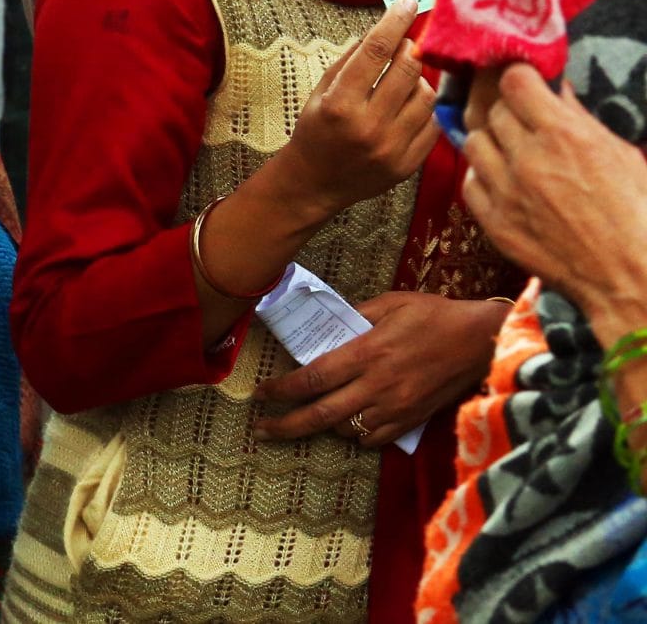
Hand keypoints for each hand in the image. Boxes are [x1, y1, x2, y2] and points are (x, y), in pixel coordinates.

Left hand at [253, 290, 505, 446]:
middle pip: (321, 415)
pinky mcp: (414, 420)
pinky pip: (374, 438)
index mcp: (366, 354)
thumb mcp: (390, 303)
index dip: (281, 390)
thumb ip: (355, 315)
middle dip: (285, 426)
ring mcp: (396, 408)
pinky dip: (356, 435)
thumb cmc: (435, 315)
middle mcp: (377, 386)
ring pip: (346, 430)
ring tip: (305, 418)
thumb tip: (330, 325)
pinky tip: (348, 424)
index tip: (260, 394)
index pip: (312, 379)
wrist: (482, 340)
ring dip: (322, 427)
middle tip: (260, 430)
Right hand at [268, 2, 438, 226]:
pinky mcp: (409, 164)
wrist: (314, 182)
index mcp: (339, 104)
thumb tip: (383, 29)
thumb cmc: (314, 130)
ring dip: (419, 80)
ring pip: (426, 96)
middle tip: (406, 45)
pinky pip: (432, 124)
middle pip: (407, 70)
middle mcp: (368, 126)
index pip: (375, 52)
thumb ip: (351, 60)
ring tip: (404, 81)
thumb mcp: (320, 91)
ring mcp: (392, 148)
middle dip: (410, 50)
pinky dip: (424, 109)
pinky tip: (409, 107)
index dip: (394, 23)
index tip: (407, 4)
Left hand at [465, 64, 646, 331]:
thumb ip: (582, 119)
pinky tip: (504, 179)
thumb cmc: (638, 213)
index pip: (513, 81)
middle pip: (492, 110)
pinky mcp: (493, 221)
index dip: (517, 78)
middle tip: (520, 116)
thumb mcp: (623, 155)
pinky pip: (471, 182)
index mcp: (564, 135)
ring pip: (473, 142)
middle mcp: (527, 158)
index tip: (525, 83)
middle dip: (506, 108)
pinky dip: (484, 176)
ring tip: (510, 147)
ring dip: (490, 139)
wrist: (628, 278)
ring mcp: (506, 191)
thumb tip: (557, 89)